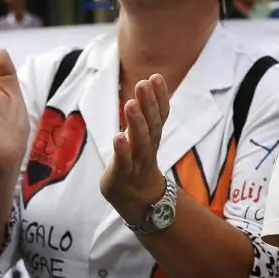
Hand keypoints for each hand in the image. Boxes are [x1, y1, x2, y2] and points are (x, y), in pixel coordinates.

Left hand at [100, 75, 169, 218]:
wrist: (138, 200)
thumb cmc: (136, 161)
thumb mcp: (143, 135)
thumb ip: (147, 113)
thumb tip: (150, 83)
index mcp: (153, 135)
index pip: (160, 114)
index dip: (160, 96)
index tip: (156, 77)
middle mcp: (148, 147)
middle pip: (152, 124)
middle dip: (149, 104)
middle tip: (143, 83)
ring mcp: (137, 162)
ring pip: (140, 141)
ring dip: (136, 122)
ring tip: (130, 103)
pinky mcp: (122, 175)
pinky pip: (123, 162)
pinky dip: (122, 150)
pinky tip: (118, 137)